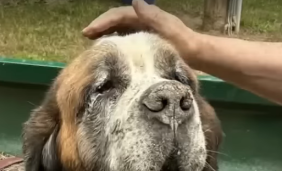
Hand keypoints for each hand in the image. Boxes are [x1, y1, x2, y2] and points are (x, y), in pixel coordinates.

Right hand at [82, 1, 196, 53]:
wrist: (197, 54)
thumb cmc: (183, 43)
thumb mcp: (168, 28)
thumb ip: (152, 16)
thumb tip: (134, 0)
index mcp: (145, 15)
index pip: (118, 15)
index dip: (102, 21)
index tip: (88, 32)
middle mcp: (142, 19)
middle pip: (115, 20)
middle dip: (99, 26)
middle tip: (84, 36)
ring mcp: (143, 29)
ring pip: (118, 28)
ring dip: (104, 32)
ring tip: (91, 42)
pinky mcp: (145, 40)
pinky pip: (125, 37)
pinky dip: (114, 40)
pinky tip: (108, 48)